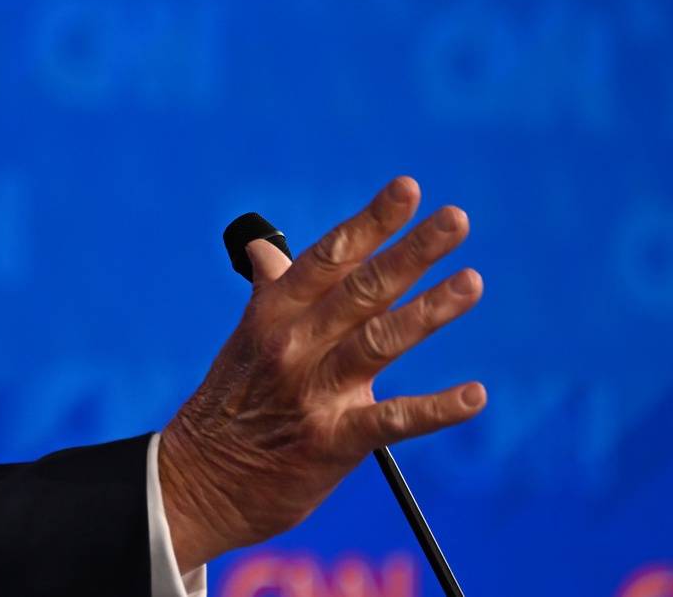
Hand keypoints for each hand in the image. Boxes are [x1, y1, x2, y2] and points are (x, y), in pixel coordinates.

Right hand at [157, 177, 485, 568]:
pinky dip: (436, 409)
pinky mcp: (332, 442)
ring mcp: (313, 392)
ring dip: (428, 310)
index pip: (329, 256)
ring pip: (379, 340)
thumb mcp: (244, 340)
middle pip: (361, 288)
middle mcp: (293, 345)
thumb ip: (270, 293)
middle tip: (455, 220)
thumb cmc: (230, 405)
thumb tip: (265, 250)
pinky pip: (392, 420)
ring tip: (471, 282)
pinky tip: (474, 396)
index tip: (407, 189)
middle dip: (412, 251)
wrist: (198, 483)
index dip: (371, 221)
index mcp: (273, 314)